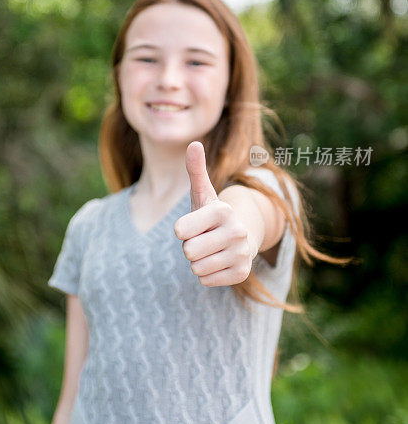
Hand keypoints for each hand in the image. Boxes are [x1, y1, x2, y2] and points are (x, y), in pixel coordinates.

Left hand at [173, 141, 253, 286]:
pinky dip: (208, 274)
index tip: (194, 225)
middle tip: (203, 239)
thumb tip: (194, 143)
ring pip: (196, 268)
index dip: (182, 230)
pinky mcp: (242, 273)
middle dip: (190, 247)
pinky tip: (219, 262)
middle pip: (188, 251)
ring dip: (198, 261)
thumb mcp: (202, 193)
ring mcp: (242, 253)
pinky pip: (206, 280)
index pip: (180, 231)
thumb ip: (195, 170)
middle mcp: (237, 231)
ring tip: (211, 250)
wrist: (242, 237)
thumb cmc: (213, 215)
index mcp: (223, 210)